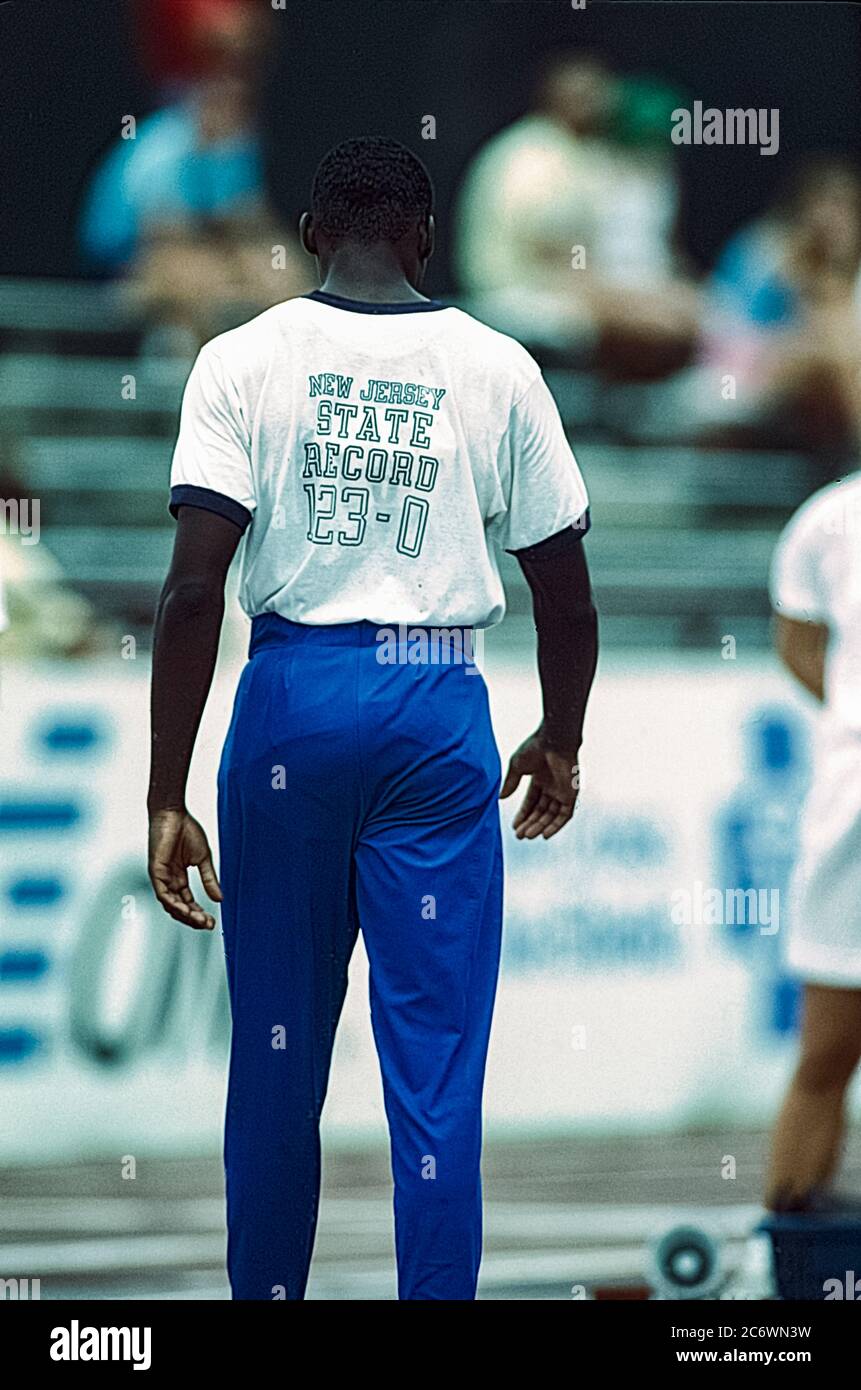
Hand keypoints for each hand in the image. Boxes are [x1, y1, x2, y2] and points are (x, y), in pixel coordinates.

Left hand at [148, 809, 221, 929]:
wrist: (174, 813)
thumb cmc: (186, 830)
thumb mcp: (202, 859)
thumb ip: (209, 879)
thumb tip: (220, 899)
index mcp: (178, 878)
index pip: (187, 902)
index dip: (199, 913)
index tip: (213, 922)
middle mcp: (168, 880)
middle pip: (179, 908)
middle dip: (193, 919)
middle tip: (208, 925)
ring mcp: (160, 877)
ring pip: (170, 905)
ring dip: (185, 915)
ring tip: (200, 921)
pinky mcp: (155, 871)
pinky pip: (163, 894)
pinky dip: (173, 903)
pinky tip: (186, 909)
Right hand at [499, 731, 578, 839]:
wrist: (553, 740)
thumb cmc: (535, 748)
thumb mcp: (517, 766)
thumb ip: (510, 783)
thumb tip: (501, 798)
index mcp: (540, 778)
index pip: (531, 802)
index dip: (523, 814)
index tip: (514, 826)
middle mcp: (552, 786)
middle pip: (541, 811)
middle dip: (530, 823)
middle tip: (519, 835)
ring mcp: (563, 791)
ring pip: (551, 815)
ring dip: (540, 826)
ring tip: (527, 836)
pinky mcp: (572, 794)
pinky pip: (565, 815)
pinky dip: (556, 826)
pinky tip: (545, 835)